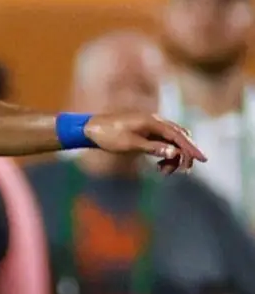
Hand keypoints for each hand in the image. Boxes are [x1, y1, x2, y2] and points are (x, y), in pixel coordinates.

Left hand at [84, 113, 205, 173]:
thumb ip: (153, 148)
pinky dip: (165, 153)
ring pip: (172, 141)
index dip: (192, 148)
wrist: (90, 129)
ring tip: (163, 172)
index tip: (203, 160)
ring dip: (173, 156)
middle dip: (183, 155)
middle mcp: (155, 121)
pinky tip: (159, 166)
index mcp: (153, 122)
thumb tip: (174, 152)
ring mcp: (150, 126)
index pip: (179, 136)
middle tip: (179, 172)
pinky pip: (163, 142)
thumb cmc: (108, 136)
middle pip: (179, 137)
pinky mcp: (145, 131)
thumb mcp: (130, 144)